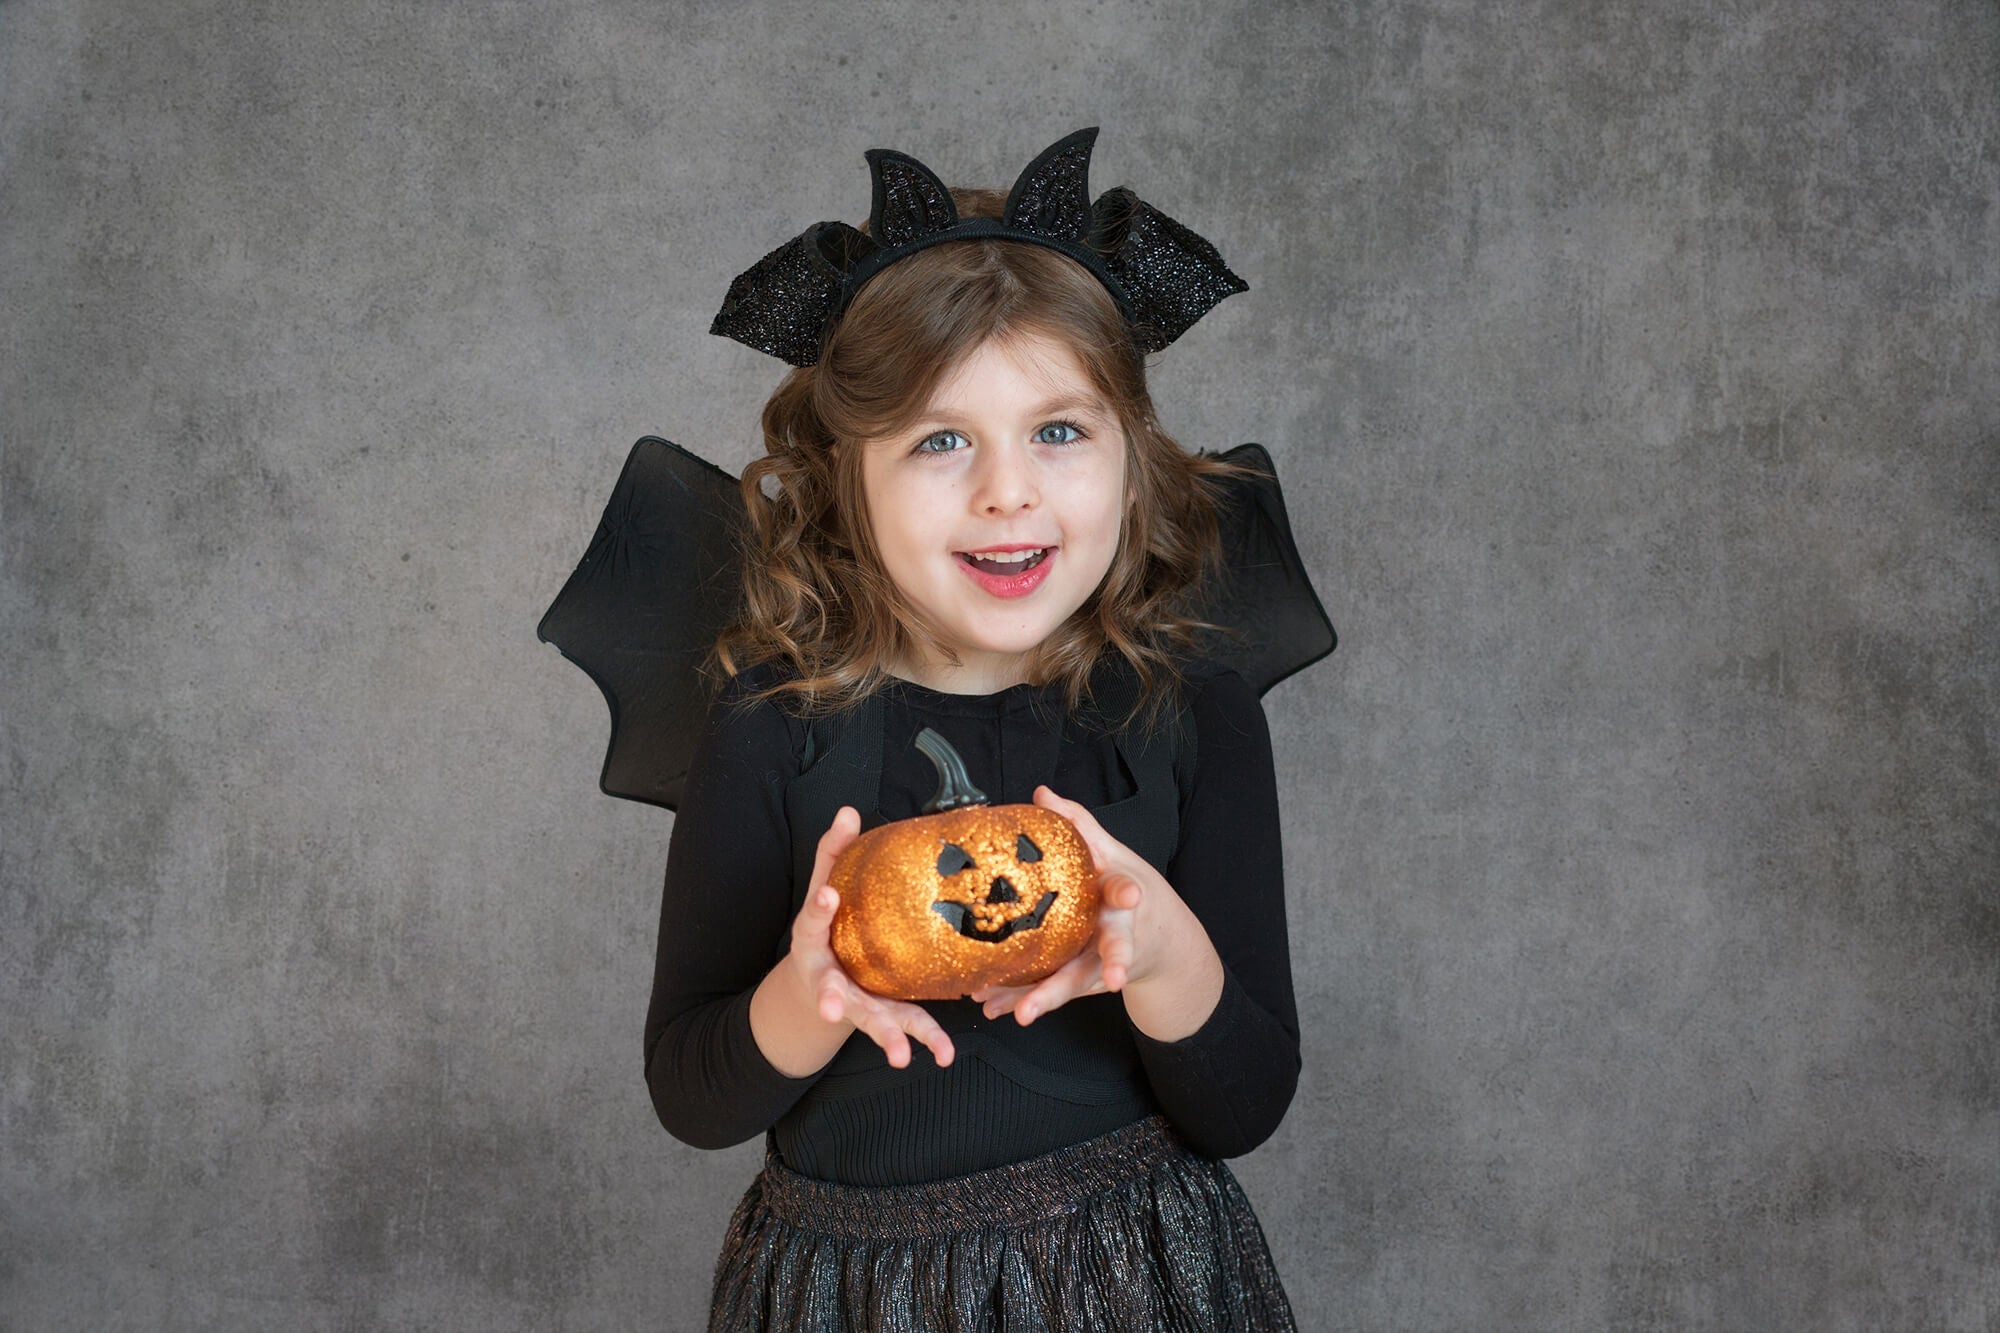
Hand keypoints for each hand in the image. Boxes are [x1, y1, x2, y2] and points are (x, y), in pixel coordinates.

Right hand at [779, 807, 955, 1069]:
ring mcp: (856, 1002)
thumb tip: (848, 811)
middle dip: (830, 999)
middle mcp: (830, 978)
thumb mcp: (825, 890)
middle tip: (831, 1007)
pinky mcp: (883, 1016)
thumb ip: (834, 853)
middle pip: (829, 990)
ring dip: (883, 1037)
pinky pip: (907, 1028)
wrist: (820, 987)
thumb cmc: (828, 929)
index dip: (819, 907)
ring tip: (899, 1055)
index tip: (828, 895)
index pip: (813, 920)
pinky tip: (944, 1055)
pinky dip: (926, 1041)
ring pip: (868, 1020)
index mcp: (814, 940)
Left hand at [972, 786, 1203, 1027]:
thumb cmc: (1128, 892)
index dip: (1128, 890)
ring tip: (1026, 1013)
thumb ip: (1078, 825)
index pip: (1128, 889)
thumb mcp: (1112, 855)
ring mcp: (1100, 963)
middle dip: (1112, 964)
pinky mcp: (1083, 983)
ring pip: (1077, 981)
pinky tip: (997, 1008)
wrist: (1160, 944)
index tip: (1132, 893)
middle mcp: (1115, 933)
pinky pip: (1050, 991)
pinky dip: (1021, 1000)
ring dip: (1050, 997)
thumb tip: (1042, 794)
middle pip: (1114, 950)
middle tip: (1111, 978)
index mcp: (1121, 897)